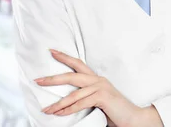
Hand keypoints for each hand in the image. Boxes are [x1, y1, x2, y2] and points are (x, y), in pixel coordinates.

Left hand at [36, 49, 162, 126]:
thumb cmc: (115, 112)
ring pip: (74, 94)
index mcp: (97, 79)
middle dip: (53, 78)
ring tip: (46, 110)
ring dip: (57, 103)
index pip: (78, 64)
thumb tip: (65, 101)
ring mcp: (101, 87)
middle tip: (37, 80)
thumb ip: (86, 97)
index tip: (51, 51)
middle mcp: (98, 80)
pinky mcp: (102, 97)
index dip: (65, 57)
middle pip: (72, 75)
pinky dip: (68, 110)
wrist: (132, 118)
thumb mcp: (98, 101)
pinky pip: (80, 103)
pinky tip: (59, 114)